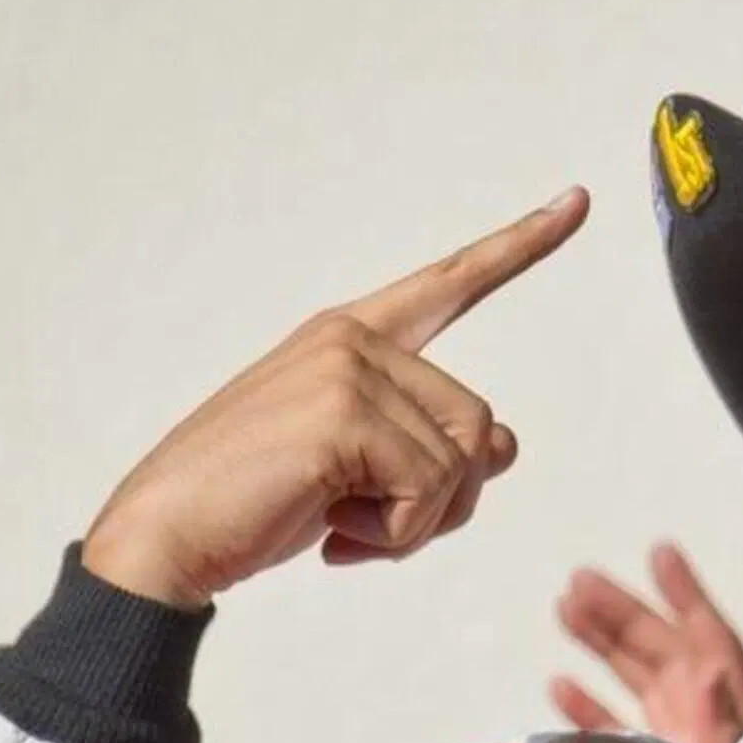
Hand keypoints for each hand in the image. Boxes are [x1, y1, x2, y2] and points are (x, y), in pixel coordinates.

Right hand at [82, 188, 589, 607]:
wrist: (165, 540)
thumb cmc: (257, 505)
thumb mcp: (359, 467)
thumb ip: (431, 443)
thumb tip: (502, 446)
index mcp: (352, 339)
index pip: (450, 283)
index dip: (520, 246)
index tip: (576, 202)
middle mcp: (353, 340)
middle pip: (480, 425)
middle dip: (444, 500)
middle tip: (369, 523)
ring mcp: (347, 369)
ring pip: (463, 464)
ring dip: (417, 524)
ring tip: (343, 525)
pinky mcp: (342, 414)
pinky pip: (429, 492)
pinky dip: (394, 537)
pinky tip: (334, 535)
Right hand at [550, 543, 742, 742]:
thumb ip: (719, 719)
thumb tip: (708, 675)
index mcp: (729, 699)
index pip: (707, 632)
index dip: (686, 592)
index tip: (660, 551)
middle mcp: (697, 707)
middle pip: (658, 644)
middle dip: (621, 609)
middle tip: (580, 576)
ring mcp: (670, 736)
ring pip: (631, 675)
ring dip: (600, 641)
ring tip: (564, 606)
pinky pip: (610, 727)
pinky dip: (585, 706)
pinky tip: (558, 682)